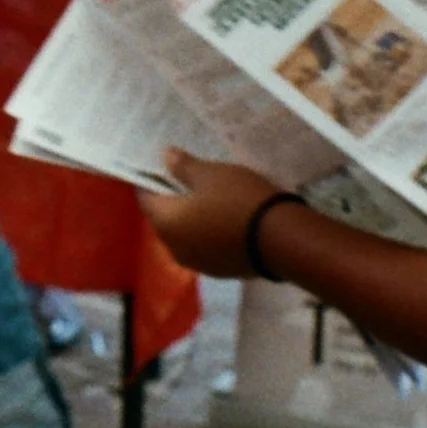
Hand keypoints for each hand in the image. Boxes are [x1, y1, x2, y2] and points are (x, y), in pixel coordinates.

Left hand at [136, 151, 283, 275]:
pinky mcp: (219, 271)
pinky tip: (224, 218)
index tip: (161, 165)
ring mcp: (197, 263)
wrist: (281, 240)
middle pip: (164, 218)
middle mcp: (173, 248)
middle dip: (173, 199)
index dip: (151, 179)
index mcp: (165, 223)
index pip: (145, 198)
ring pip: (185, 235)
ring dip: (192, 218)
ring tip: (209, 196)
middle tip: (187, 177)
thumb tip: (164, 156)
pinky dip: (208, 232)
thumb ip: (183, 166)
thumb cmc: (238, 199)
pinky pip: (205, 247)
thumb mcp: (210, 174)